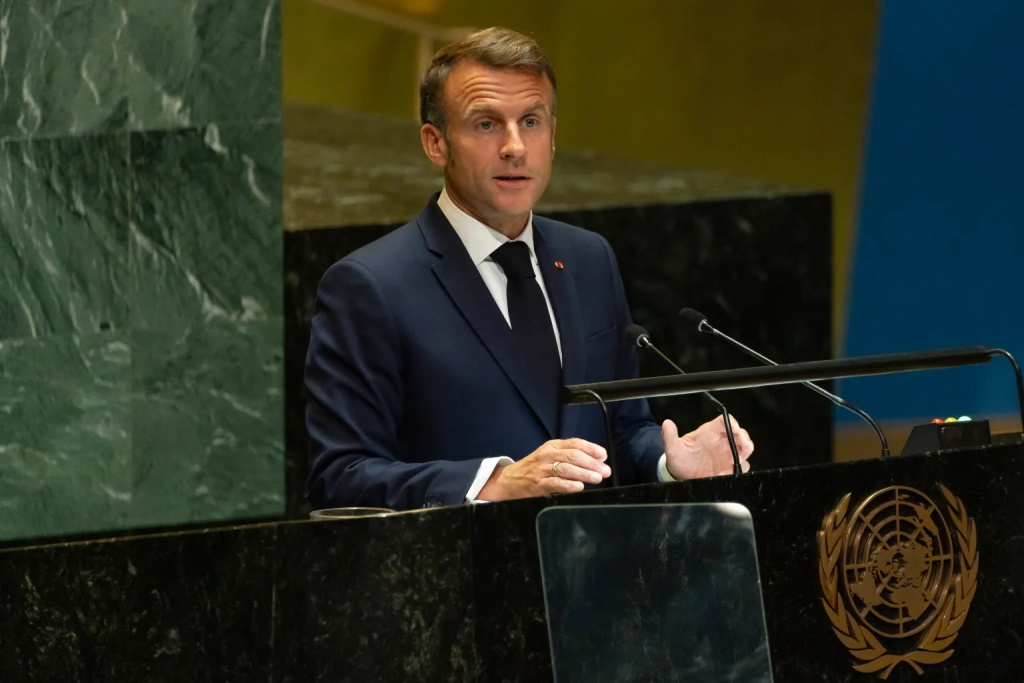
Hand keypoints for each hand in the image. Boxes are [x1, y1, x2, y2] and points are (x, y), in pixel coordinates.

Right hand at [478, 438, 611, 501]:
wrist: (509, 480)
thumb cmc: (535, 468)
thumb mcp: (550, 456)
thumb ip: (570, 456)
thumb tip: (597, 461)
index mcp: (552, 445)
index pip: (575, 443)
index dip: (591, 448)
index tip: (603, 455)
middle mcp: (547, 454)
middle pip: (573, 455)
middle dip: (591, 463)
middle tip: (605, 471)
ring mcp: (542, 469)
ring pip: (566, 468)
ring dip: (584, 473)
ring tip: (597, 478)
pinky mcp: (538, 483)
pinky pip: (555, 483)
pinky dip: (569, 485)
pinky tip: (579, 487)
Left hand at [663, 414, 753, 479]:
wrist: (680, 475)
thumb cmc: (679, 458)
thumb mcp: (673, 448)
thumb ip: (670, 436)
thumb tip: (666, 423)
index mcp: (709, 433)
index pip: (724, 422)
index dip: (732, 423)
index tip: (735, 428)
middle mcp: (721, 442)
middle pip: (740, 435)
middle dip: (744, 438)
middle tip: (744, 446)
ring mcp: (727, 456)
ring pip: (744, 451)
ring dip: (744, 454)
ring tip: (738, 460)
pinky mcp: (729, 469)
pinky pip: (740, 468)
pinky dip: (739, 470)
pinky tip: (730, 473)